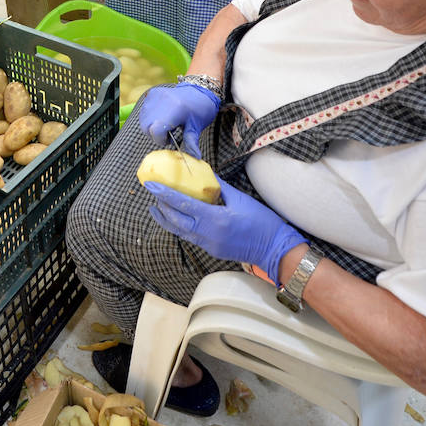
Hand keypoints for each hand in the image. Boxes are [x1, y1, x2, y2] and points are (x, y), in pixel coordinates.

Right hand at [133, 82, 219, 154]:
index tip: (170, 140)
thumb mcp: (197, 127)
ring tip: (166, 123)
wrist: (199, 90)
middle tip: (168, 132)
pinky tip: (162, 115)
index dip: (161, 139)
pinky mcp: (152, 93)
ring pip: (143, 120)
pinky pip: (144, 110)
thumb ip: (192, 142)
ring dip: (151, 126)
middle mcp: (163, 101)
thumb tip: (195, 157)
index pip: (156, 130)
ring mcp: (156, 96)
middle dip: (155, 134)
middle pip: (147, 127)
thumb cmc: (199, 110)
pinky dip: (150, 117)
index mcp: (176, 110)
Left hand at [146, 177, 306, 280]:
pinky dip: (180, 226)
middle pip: (175, 220)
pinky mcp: (211, 250)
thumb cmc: (262, 222)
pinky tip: (177, 218)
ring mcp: (208, 245)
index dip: (165, 194)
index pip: (183, 205)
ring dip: (166, 219)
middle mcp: (208, 234)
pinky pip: (190, 237)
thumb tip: (206, 175)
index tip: (151, 185)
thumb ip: (220, 187)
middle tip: (153, 193)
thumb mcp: (241, 199)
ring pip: (179, 231)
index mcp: (215, 219)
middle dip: (161, 206)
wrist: (274, 249)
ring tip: (157, 207)